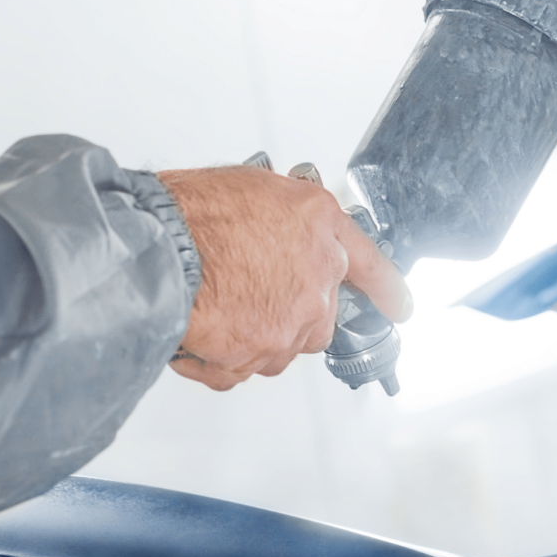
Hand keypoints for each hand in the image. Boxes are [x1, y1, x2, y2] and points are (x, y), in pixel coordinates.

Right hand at [157, 165, 411, 390]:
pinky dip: (222, 358)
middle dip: (292, 311)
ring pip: (283, 344)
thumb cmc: (195, 211)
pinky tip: (203, 328)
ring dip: (255, 333)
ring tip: (218, 303)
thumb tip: (291, 239)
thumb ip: (291, 221)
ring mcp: (292, 321)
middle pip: (320, 316)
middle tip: (251, 292)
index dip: (388, 289)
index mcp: (321, 227)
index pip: (371, 264)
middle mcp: (317, 277)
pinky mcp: (259, 354)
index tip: (399, 306)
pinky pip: (243, 368)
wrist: (156, 244)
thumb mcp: (259, 188)